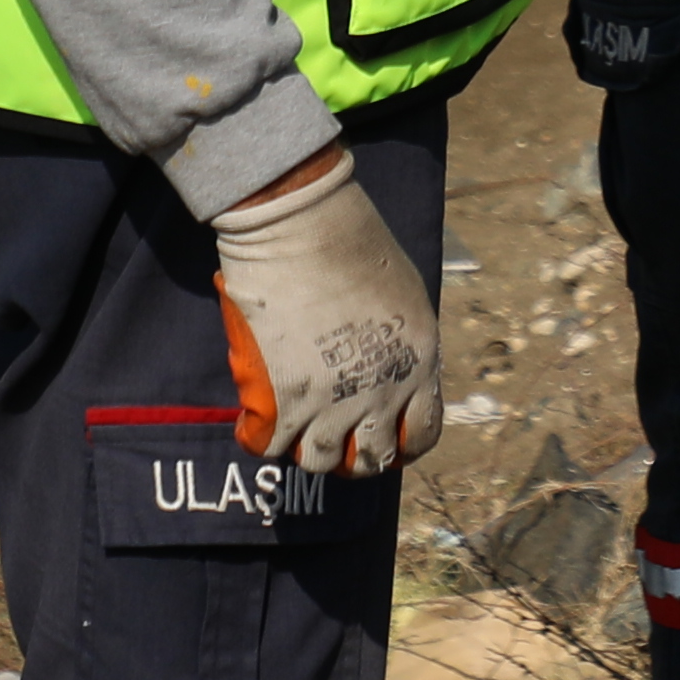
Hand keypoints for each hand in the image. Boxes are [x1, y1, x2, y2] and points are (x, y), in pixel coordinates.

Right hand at [210, 146, 440, 475]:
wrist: (302, 218)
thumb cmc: (350, 238)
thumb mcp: (402, 294)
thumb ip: (398, 342)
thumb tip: (381, 368)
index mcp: (420, 361)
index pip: (422, 433)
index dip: (401, 444)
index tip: (384, 440)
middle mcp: (384, 389)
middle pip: (371, 458)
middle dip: (353, 455)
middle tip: (332, 439)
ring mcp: (334, 400)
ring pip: (319, 460)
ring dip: (306, 447)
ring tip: (293, 423)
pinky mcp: (285, 397)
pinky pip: (268, 444)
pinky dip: (258, 435)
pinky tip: (256, 415)